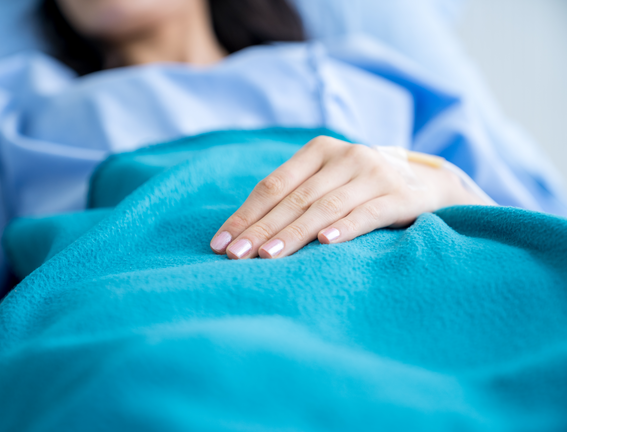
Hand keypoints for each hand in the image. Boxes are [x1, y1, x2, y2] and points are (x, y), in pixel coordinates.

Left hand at [209, 136, 485, 258]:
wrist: (428, 184)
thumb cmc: (361, 189)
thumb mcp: (328, 183)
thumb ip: (294, 198)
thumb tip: (242, 234)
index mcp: (318, 150)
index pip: (273, 185)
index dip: (246, 214)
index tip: (220, 243)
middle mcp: (344, 155)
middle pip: (293, 198)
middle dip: (260, 229)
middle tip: (234, 256)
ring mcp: (373, 173)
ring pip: (324, 207)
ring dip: (293, 233)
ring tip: (267, 256)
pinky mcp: (400, 194)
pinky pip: (366, 213)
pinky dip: (344, 228)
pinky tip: (324, 243)